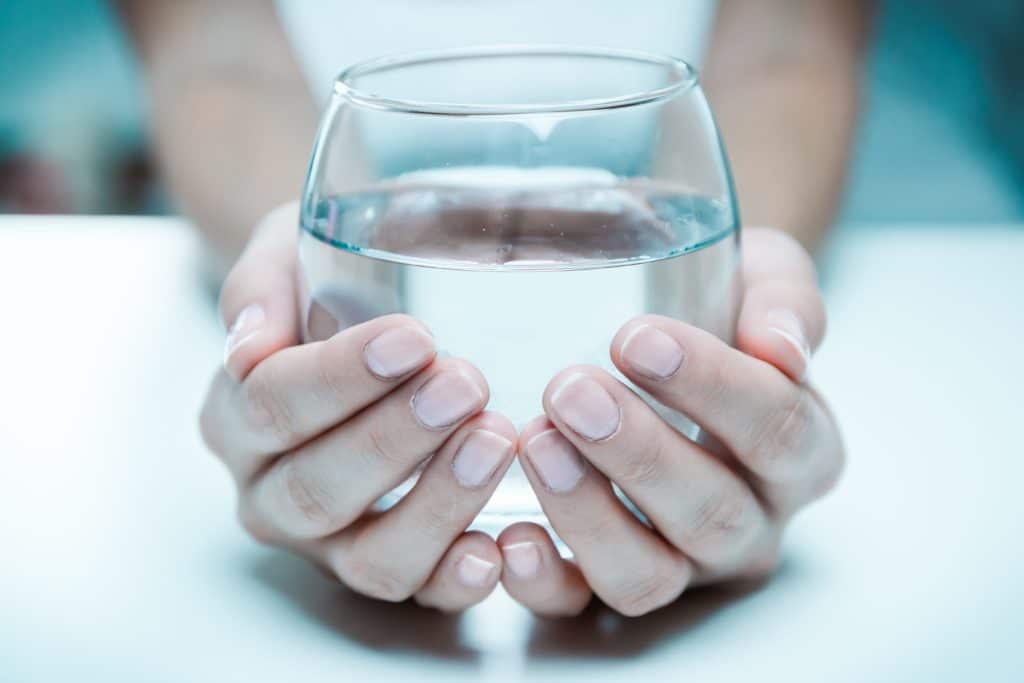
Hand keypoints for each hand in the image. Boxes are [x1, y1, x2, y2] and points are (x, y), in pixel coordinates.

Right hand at [200, 203, 515, 610]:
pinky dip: (456, 579)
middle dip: (394, 439)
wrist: (351, 318)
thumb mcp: (286, 255)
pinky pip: (417, 593)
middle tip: (463, 385)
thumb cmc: (326, 286)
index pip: (272, 403)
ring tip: (495, 441)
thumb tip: (250, 342)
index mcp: (236, 416)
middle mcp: (271, 490)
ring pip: (369, 556)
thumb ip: (261, 287)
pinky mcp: (386, 564)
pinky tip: (497, 548)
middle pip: (317, 488)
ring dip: (436, 504)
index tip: (412, 338)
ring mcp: (328, 542)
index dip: (339, 377)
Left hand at [497, 228, 843, 616]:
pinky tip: (508, 536)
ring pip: (648, 573)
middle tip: (570, 390)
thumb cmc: (719, 309)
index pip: (779, 433)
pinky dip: (544, 581)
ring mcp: (682, 563)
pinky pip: (580, 604)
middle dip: (638, 453)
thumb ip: (783, 300)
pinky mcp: (609, 580)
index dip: (715, 389)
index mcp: (802, 452)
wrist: (668, 341)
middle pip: (712, 513)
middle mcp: (750, 522)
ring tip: (536, 442)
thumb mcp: (764, 279)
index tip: (639, 338)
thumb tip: (781, 347)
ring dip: (589, 515)